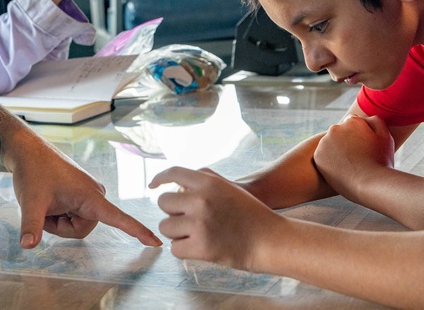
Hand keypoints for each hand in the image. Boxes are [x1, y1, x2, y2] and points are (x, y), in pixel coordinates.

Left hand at [9, 141, 160, 247]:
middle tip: (44, 209)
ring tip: (46, 201)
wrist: (28, 151)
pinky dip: (58, 214)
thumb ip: (32, 226)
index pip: (118, 219)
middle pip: (81, 230)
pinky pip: (74, 215)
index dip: (137, 231)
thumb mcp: (30, 202)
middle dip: (60, 227)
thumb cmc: (33, 173)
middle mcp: (94, 195)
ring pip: (76, 224)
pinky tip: (48, 199)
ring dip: (58, 220)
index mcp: (90, 196)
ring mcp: (88, 195)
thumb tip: (27, 246)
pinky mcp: (82, 194)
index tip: (156, 242)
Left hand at [150, 166, 284, 270]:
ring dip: (176, 233)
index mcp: (208, 183)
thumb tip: (177, 181)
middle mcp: (201, 200)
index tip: (152, 185)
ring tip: (194, 234)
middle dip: (172, 212)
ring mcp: (200, 224)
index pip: (173, 173)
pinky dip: (183, 250)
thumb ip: (204, 179)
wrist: (270, 240)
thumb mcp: (228, 186)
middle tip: (187, 220)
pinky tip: (197, 247)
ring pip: (165, 227)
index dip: (159, 178)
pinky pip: (174, 248)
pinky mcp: (202, 247)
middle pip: (163, 203)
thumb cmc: (250, 213)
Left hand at [312, 114, 394, 201]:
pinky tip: (342, 169)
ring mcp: (324, 142)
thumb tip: (365, 117)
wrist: (370, 184)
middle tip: (358, 157)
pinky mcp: (318, 156)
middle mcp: (335, 128)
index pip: (353, 123)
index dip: (360, 135)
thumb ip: (376, 121)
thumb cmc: (381, 161)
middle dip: (348, 141)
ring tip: (351, 165)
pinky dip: (330, 161)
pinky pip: (324, 156)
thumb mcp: (386, 137)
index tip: (365, 147)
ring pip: (331, 144)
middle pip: (341, 132)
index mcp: (352, 121)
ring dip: (338, 150)